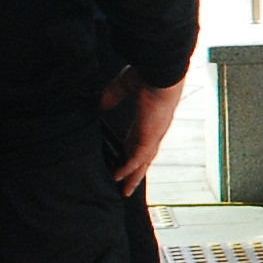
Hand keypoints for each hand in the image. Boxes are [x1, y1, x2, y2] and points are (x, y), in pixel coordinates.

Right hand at [110, 79, 185, 195]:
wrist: (162, 72)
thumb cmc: (149, 74)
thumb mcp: (125, 85)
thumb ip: (113, 95)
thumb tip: (100, 105)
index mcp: (150, 119)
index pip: (138, 140)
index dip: (129, 151)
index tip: (121, 160)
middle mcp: (154, 130)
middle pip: (143, 157)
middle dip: (134, 172)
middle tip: (126, 185)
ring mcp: (154, 135)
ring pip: (143, 162)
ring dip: (133, 177)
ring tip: (124, 190)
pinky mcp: (150, 136)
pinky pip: (138, 158)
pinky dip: (128, 169)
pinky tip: (118, 178)